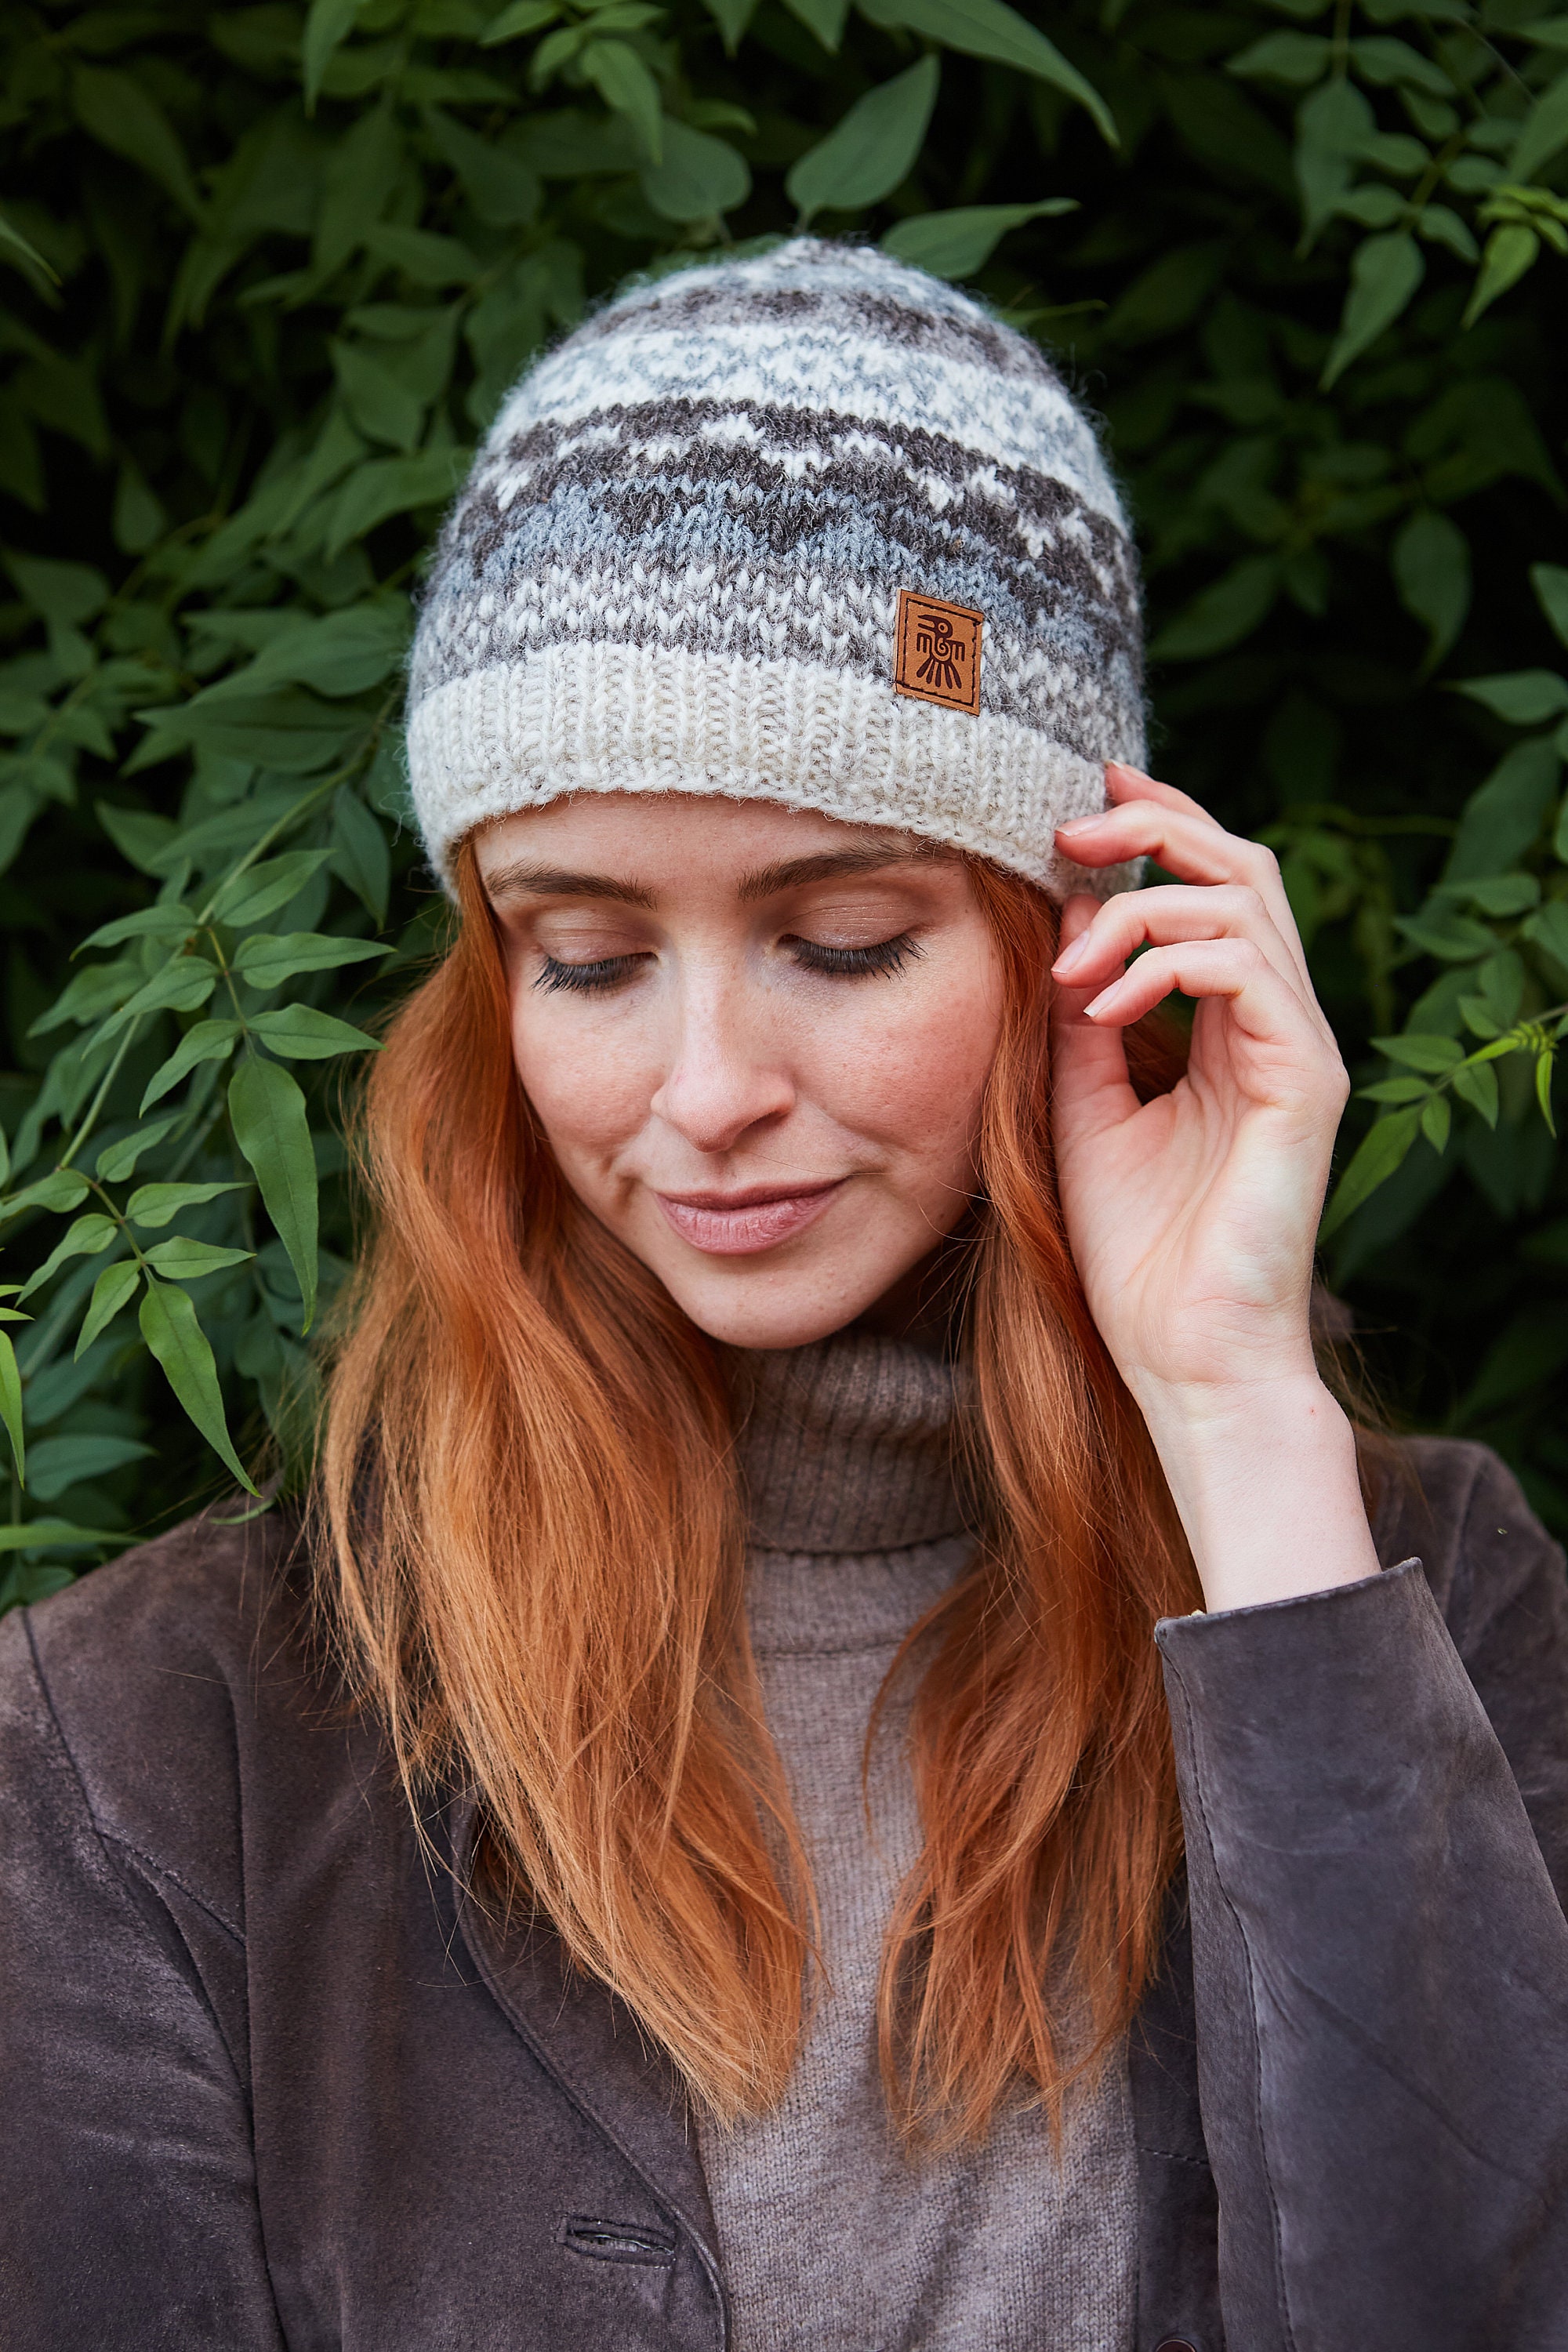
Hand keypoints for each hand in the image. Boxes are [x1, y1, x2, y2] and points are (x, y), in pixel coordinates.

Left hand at [1048, 762, 1378, 1610]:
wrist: (1179, 1352)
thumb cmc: (1136, 1251)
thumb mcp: (1085, 1107)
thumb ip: (1084, 1016)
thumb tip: (1071, 917)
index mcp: (1231, 1027)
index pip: (1213, 888)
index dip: (1158, 823)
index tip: (1081, 795)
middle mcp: (1276, 1025)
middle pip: (1244, 865)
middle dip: (1154, 824)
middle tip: (1067, 826)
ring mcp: (1298, 1050)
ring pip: (1246, 902)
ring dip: (1142, 906)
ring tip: (1070, 964)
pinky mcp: (1305, 1083)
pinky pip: (1248, 972)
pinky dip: (1166, 965)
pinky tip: (1103, 1007)